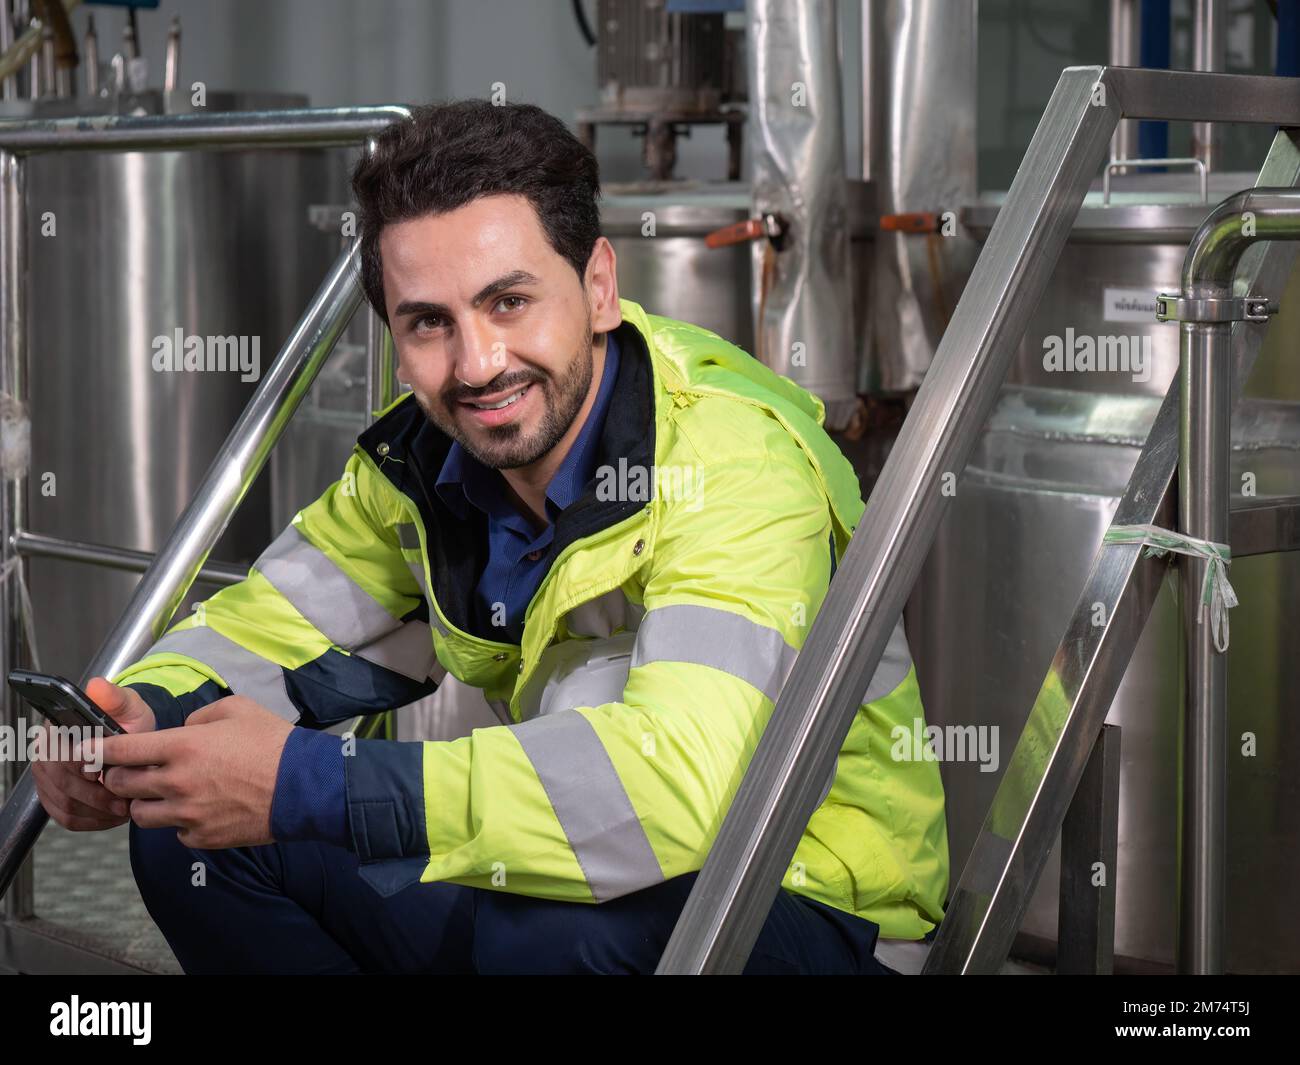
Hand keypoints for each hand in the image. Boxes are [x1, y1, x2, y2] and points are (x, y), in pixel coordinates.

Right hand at [30, 677, 154, 831]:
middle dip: (96, 796)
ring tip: (122, 808)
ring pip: (65, 805)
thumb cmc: (127, 722)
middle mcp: (46, 752)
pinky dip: (91, 821)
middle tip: (123, 800)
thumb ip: (114, 698)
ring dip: (96, 811)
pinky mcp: (53, 797)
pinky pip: (67, 818)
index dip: (85, 769)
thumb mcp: (128, 706)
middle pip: (63, 784)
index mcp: (58, 728)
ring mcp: (46, 777)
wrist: (129, 738)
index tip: (107, 776)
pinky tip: (111, 815)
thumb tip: (96, 686)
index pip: (63, 754)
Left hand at [90, 695, 293, 848]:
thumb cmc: (273, 743)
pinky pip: (175, 833)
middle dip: (118, 779)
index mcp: (182, 746)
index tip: (87, 752)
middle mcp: (177, 782)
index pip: (121, 749)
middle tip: (129, 773)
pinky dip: (180, 823)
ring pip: (141, 816)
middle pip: (123, 786)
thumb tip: (184, 730)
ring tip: (164, 795)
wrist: (303, 786)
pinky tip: (200, 810)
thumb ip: (199, 717)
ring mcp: (187, 814)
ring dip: (145, 804)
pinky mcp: (201, 837)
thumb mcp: (237, 709)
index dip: (98, 750)